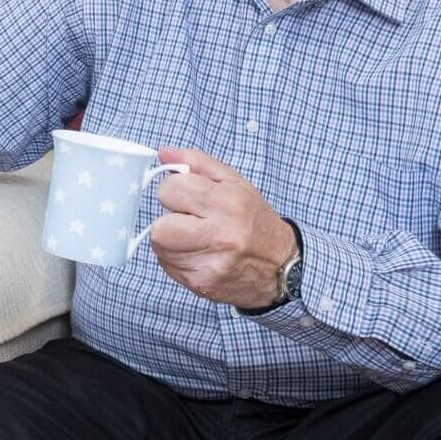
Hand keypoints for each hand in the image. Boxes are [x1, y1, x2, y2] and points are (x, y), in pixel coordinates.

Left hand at [150, 147, 296, 308]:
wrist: (280, 265)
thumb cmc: (254, 219)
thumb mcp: (234, 182)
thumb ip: (197, 163)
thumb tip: (163, 154)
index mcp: (228, 203)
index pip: (170, 191)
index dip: (174, 189)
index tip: (186, 194)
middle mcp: (220, 236)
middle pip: (160, 227)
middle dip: (167, 219)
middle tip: (186, 218)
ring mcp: (210, 265)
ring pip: (160, 248)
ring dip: (170, 239)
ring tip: (193, 235)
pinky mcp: (201, 285)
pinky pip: (167, 266)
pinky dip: (175, 256)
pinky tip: (196, 251)